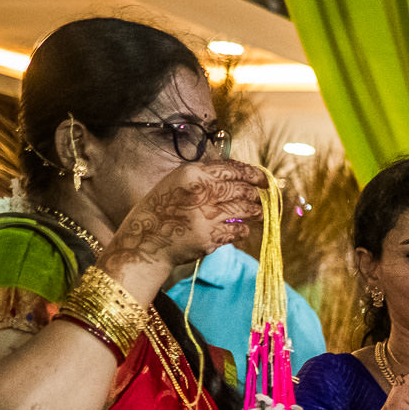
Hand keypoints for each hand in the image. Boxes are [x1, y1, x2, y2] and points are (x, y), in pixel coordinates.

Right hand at [103, 161, 265, 272]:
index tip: (263, 178)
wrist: (145, 240)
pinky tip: (243, 228)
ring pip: (244, 209)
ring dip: (256, 211)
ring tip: (259, 212)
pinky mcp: (210, 237)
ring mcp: (205, 215)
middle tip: (262, 196)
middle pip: (241, 189)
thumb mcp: (177, 183)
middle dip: (256, 193)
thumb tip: (239, 175)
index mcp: (191, 174)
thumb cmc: (163, 210)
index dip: (252, 173)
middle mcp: (199, 192)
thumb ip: (204, 177)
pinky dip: (243, 229)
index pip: (231, 169)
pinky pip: (237, 231)